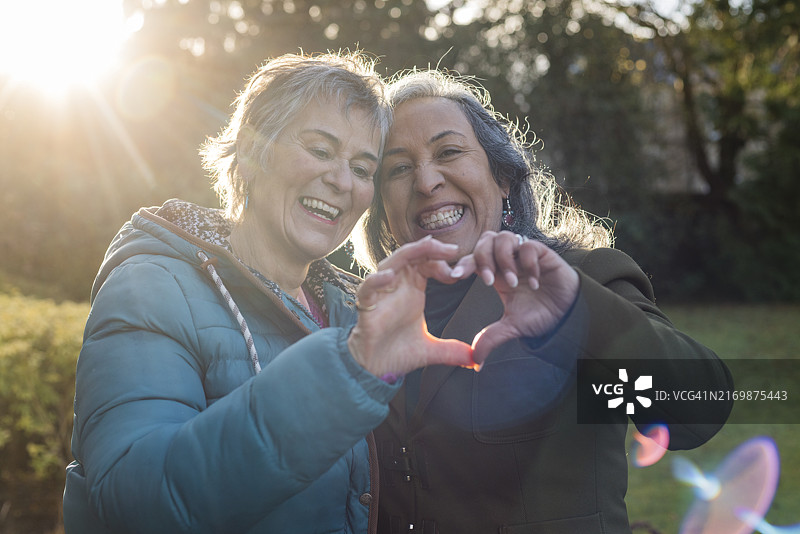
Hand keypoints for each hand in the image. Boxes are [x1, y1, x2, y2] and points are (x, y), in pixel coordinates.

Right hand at [348, 236, 475, 377]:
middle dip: (430, 249)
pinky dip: (377, 280)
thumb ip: (452, 350)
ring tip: (425, 248)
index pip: (428, 264)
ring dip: (408, 254)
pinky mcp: (366, 307)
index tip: (460, 273)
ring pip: (390, 263)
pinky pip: (367, 288)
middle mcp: (397, 287)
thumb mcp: (430, 350)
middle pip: (411, 256)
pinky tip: (389, 277)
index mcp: (412, 290)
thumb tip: (475, 360)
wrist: (374, 368)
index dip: (443, 263)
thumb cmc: (396, 352)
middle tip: (452, 250)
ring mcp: (381, 295)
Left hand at [451, 231, 578, 366]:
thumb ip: (491, 339)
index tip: (454, 277)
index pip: (472, 259)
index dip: (462, 264)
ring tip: (513, 282)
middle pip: (484, 241)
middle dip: (482, 259)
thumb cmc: (539, 314)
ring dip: (504, 260)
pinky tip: (535, 282)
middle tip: (489, 282)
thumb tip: (475, 362)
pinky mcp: (542, 253)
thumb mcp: (512, 328)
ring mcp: (523, 255)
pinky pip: (528, 246)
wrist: (568, 313)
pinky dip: (528, 263)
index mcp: (494, 273)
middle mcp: (507, 260)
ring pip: (503, 237)